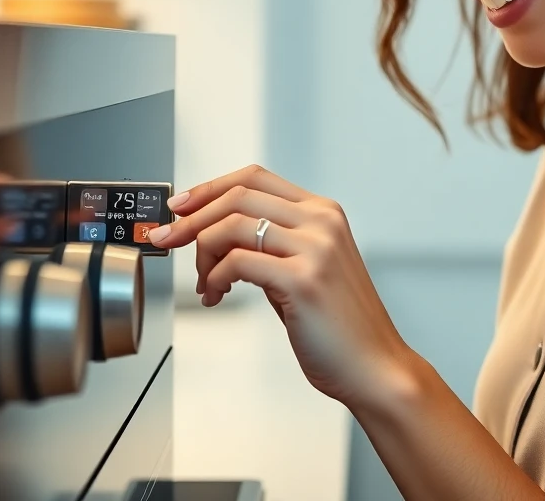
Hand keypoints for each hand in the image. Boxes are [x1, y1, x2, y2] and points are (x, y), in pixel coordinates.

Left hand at [148, 165, 414, 408]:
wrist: (376, 366)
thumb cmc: (342, 327)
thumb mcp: (310, 269)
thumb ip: (274, 247)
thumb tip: (220, 238)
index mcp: (324, 213)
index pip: (256, 178)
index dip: (210, 188)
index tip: (181, 206)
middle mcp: (321, 222)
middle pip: (239, 196)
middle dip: (192, 217)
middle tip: (168, 238)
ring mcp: (315, 248)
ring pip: (233, 226)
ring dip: (203, 253)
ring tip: (205, 283)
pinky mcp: (303, 279)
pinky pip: (238, 262)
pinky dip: (215, 278)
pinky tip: (217, 295)